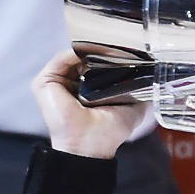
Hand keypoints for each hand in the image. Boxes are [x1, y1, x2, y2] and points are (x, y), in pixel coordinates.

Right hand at [31, 50, 147, 158]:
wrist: (90, 146)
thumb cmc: (109, 131)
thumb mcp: (133, 106)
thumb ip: (139, 90)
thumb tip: (149, 73)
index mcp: (87, 90)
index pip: (95, 65)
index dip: (109, 57)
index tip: (123, 51)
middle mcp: (70, 85)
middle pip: (84, 58)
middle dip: (99, 52)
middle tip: (115, 47)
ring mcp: (56, 83)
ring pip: (73, 57)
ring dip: (89, 51)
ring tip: (104, 51)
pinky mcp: (44, 83)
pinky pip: (61, 60)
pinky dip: (75, 53)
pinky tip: (89, 55)